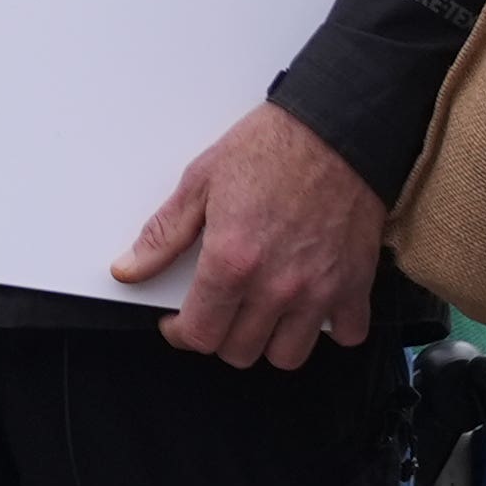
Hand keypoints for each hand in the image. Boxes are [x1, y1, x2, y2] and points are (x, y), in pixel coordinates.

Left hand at [115, 99, 383, 364]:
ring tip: (260, 312)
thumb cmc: (271, 148)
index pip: (199, 334)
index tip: (179, 323)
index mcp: (232, 261)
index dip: (181, 334)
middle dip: (220, 336)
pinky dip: (329, 328)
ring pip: (288, 356)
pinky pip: (346, 335)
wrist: (334, 128)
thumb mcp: (200, 182)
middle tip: (218, 309)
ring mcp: (320, 290)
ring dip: (270, 341)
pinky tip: (311, 305)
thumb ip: (163, 235)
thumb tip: (129, 269)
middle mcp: (276, 285)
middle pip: (239, 351)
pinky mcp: (356, 285)